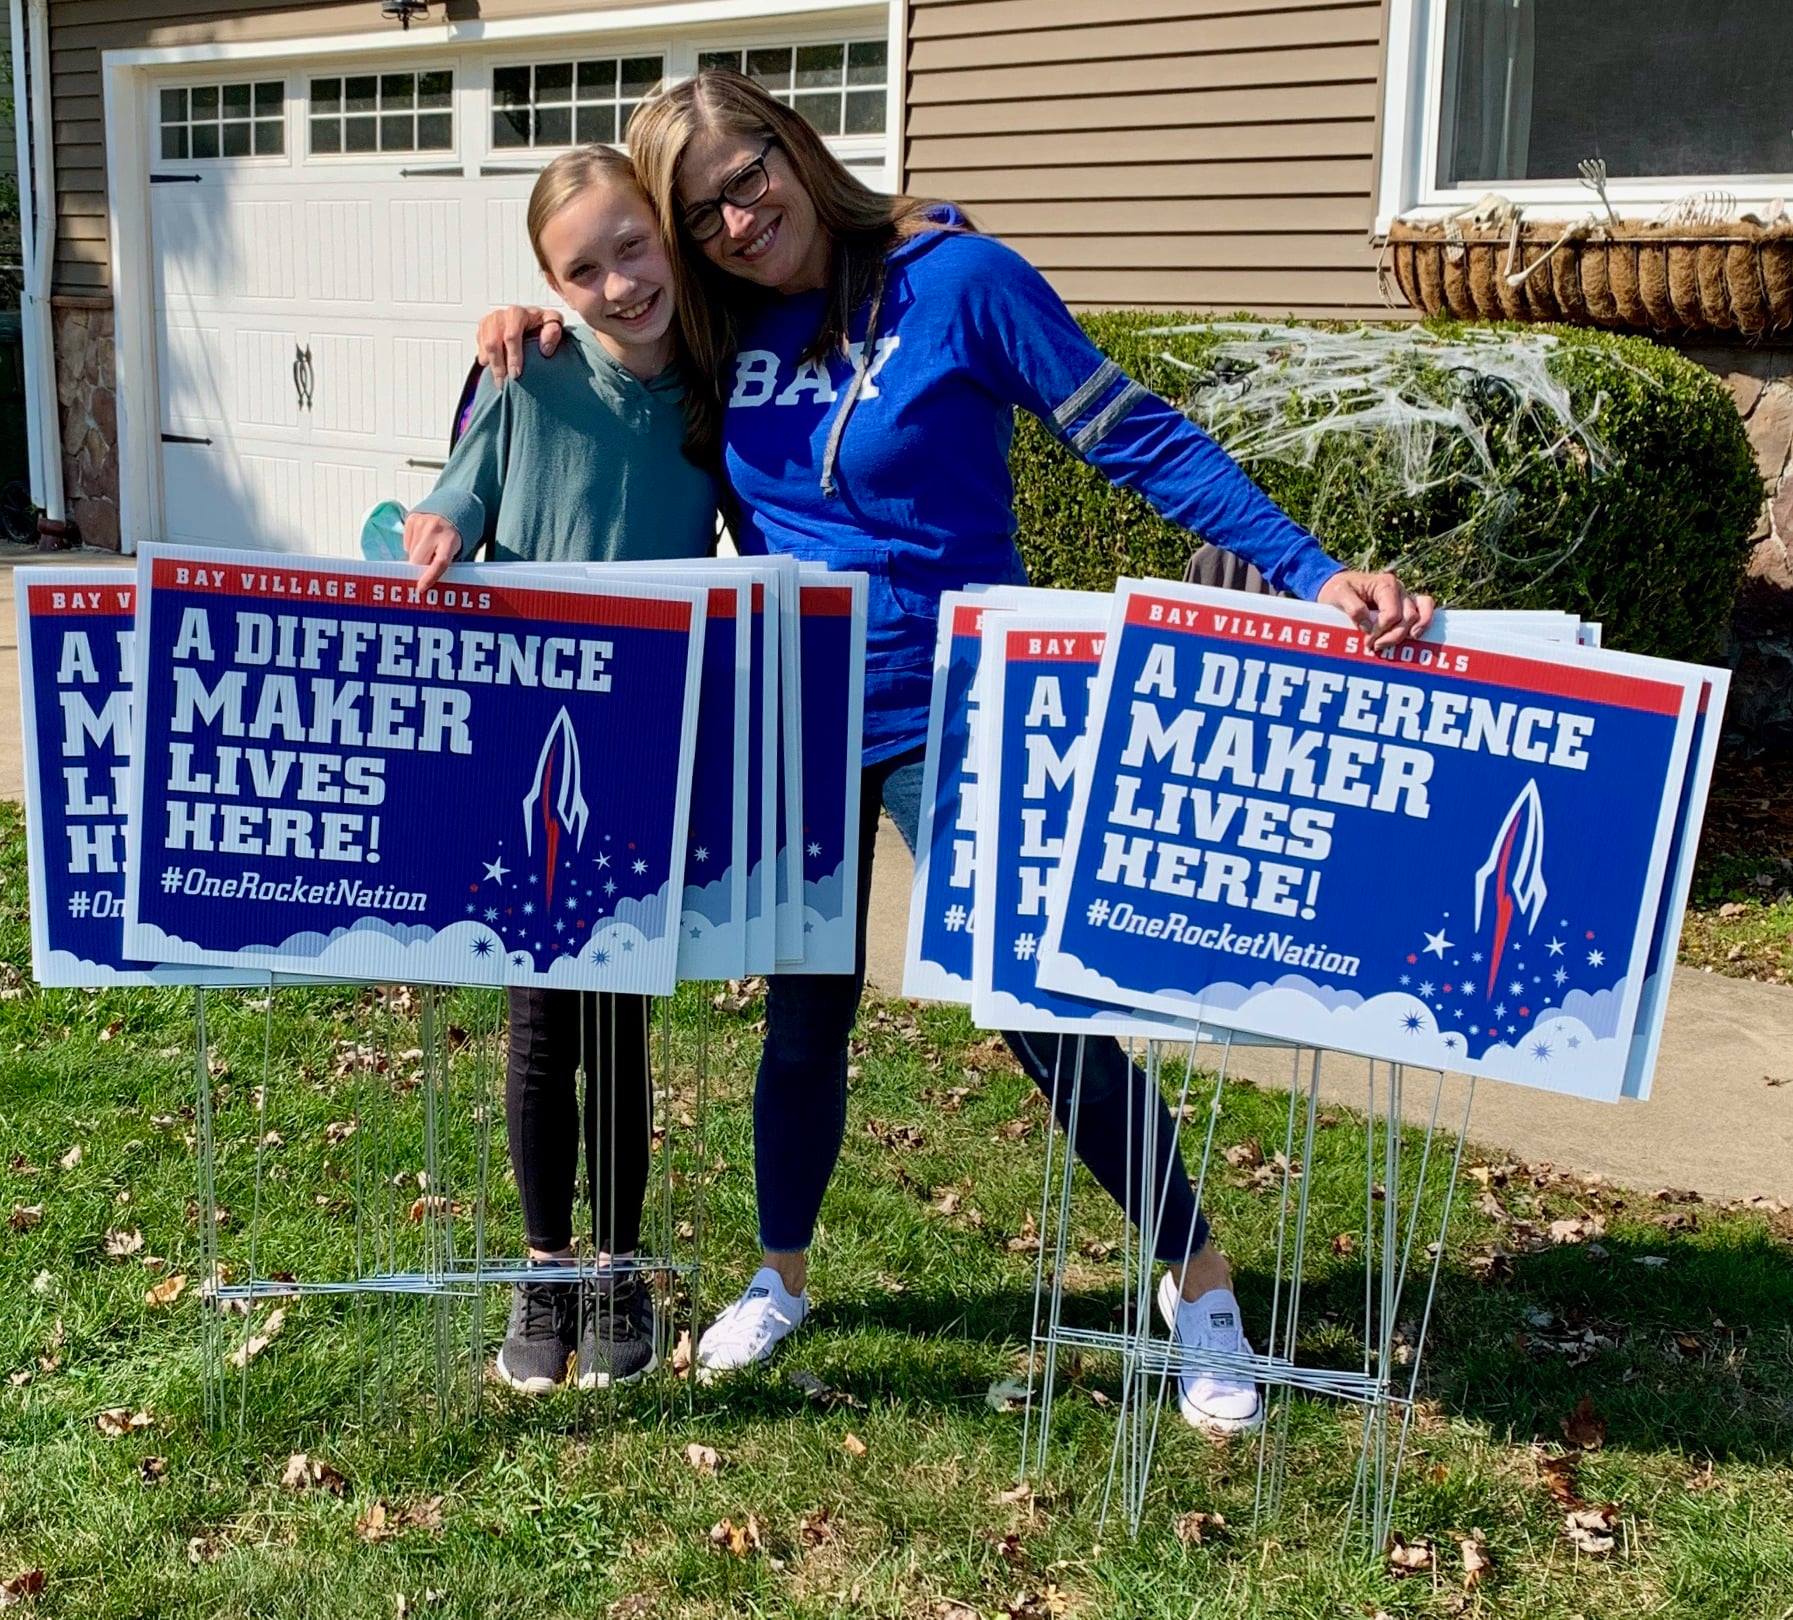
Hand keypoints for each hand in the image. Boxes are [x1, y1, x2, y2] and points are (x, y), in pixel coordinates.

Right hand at [403, 510, 462, 593]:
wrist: (451, 511)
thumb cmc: (453, 540)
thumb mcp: (457, 552)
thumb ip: (446, 566)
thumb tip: (427, 587)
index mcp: (451, 540)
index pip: (440, 562)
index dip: (429, 577)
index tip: (420, 588)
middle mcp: (435, 529)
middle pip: (420, 560)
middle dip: (419, 569)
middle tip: (423, 574)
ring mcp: (422, 522)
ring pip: (411, 553)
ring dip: (417, 557)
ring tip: (429, 551)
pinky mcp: (412, 518)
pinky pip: (406, 543)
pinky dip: (412, 548)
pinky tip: (423, 542)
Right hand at [475, 305, 561, 387]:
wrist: (531, 321)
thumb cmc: (541, 324)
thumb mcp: (553, 323)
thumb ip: (553, 331)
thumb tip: (545, 348)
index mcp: (517, 313)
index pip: (511, 336)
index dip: (513, 357)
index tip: (516, 374)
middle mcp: (500, 316)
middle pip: (493, 343)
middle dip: (498, 366)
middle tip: (504, 382)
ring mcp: (489, 322)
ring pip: (484, 347)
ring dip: (492, 366)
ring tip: (500, 381)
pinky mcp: (483, 330)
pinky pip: (480, 347)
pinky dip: (486, 361)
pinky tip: (495, 369)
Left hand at [1317, 569, 1435, 651]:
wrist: (1338, 587)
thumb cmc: (1338, 589)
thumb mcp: (1339, 594)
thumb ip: (1353, 608)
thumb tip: (1369, 627)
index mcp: (1385, 584)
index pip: (1392, 614)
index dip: (1381, 631)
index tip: (1367, 641)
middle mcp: (1399, 590)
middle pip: (1408, 618)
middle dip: (1392, 636)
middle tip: (1375, 647)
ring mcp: (1405, 597)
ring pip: (1419, 616)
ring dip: (1408, 633)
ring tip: (1394, 645)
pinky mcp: (1407, 606)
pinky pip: (1425, 611)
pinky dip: (1424, 623)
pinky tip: (1415, 636)